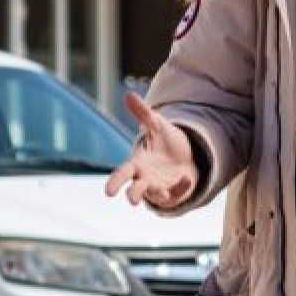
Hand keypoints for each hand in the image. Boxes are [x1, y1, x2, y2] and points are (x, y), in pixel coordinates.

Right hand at [103, 92, 198, 210]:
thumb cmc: (166, 142)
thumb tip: (128, 94)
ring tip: (162, 192)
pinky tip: (187, 177)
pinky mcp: (175, 193)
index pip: (122, 173)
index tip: (108, 192)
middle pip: (135, 190)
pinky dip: (182, 187)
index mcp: (137, 163)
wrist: (187, 154)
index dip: (115, 182)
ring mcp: (160, 188)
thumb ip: (143, 113)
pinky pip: (177, 193)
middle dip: (133, 195)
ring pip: (155, 196)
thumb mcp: (157, 125)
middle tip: (132, 201)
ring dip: (158, 194)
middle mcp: (145, 178)